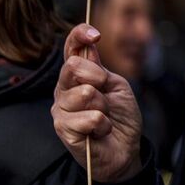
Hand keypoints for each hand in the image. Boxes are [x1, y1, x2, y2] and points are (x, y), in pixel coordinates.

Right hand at [51, 24, 144, 182]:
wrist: (124, 148)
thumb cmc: (120, 117)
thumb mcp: (117, 86)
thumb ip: (100, 69)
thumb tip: (89, 47)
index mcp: (77, 75)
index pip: (71, 48)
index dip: (79, 35)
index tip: (96, 35)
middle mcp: (64, 89)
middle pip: (72, 67)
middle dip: (98, 79)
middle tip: (105, 95)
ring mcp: (60, 109)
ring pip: (85, 93)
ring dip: (104, 107)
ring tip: (104, 118)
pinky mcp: (62, 128)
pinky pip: (91, 117)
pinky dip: (104, 125)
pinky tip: (100, 131)